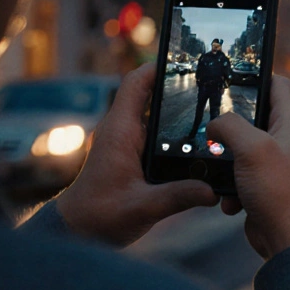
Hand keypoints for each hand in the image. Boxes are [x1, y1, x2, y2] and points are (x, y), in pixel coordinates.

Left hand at [55, 63, 219, 247]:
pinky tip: (197, 140)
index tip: (184, 58)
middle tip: (210, 82)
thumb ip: (177, 197)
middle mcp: (123, 131)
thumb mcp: (142, 209)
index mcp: (120, 132)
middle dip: (177, 86)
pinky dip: (174, 131)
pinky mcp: (131, 155)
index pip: (136, 84)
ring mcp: (127, 142)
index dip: (158, 66)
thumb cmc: (99, 216)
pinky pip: (155, 133)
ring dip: (178, 110)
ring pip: (155, 114)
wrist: (78, 231)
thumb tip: (212, 191)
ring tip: (211, 108)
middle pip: (150, 94)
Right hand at [208, 75, 289, 259]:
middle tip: (209, 128)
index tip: (229, 77)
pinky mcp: (268, 188)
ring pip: (243, 151)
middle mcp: (289, 141)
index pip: (277, 84)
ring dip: (227, 162)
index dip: (255, 76)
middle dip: (230, 125)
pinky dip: (232, 188)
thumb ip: (229, 126)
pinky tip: (230, 201)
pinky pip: (243, 178)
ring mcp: (279, 165)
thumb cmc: (281, 192)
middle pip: (255, 118)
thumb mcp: (251, 149)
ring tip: (219, 171)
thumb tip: (215, 124)